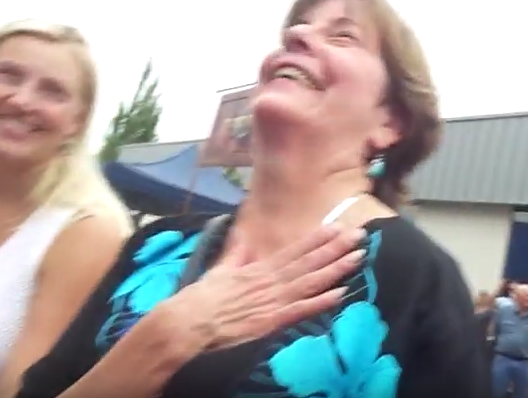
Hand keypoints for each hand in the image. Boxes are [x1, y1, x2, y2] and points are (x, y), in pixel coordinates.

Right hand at [161, 223, 364, 349]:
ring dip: (335, 269)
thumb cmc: (202, 298)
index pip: (293, 250)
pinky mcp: (271, 321)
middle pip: (308, 262)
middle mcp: (270, 280)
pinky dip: (320, 301)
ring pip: (310, 281)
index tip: (336, 227)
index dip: (317, 239)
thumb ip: (235, 254)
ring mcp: (272, 300)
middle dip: (335, 248)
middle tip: (359, 235)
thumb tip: (243, 238)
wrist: (189, 321)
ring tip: (358, 257)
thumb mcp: (220, 270)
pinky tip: (340, 293)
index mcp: (259, 268)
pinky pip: (300, 310)